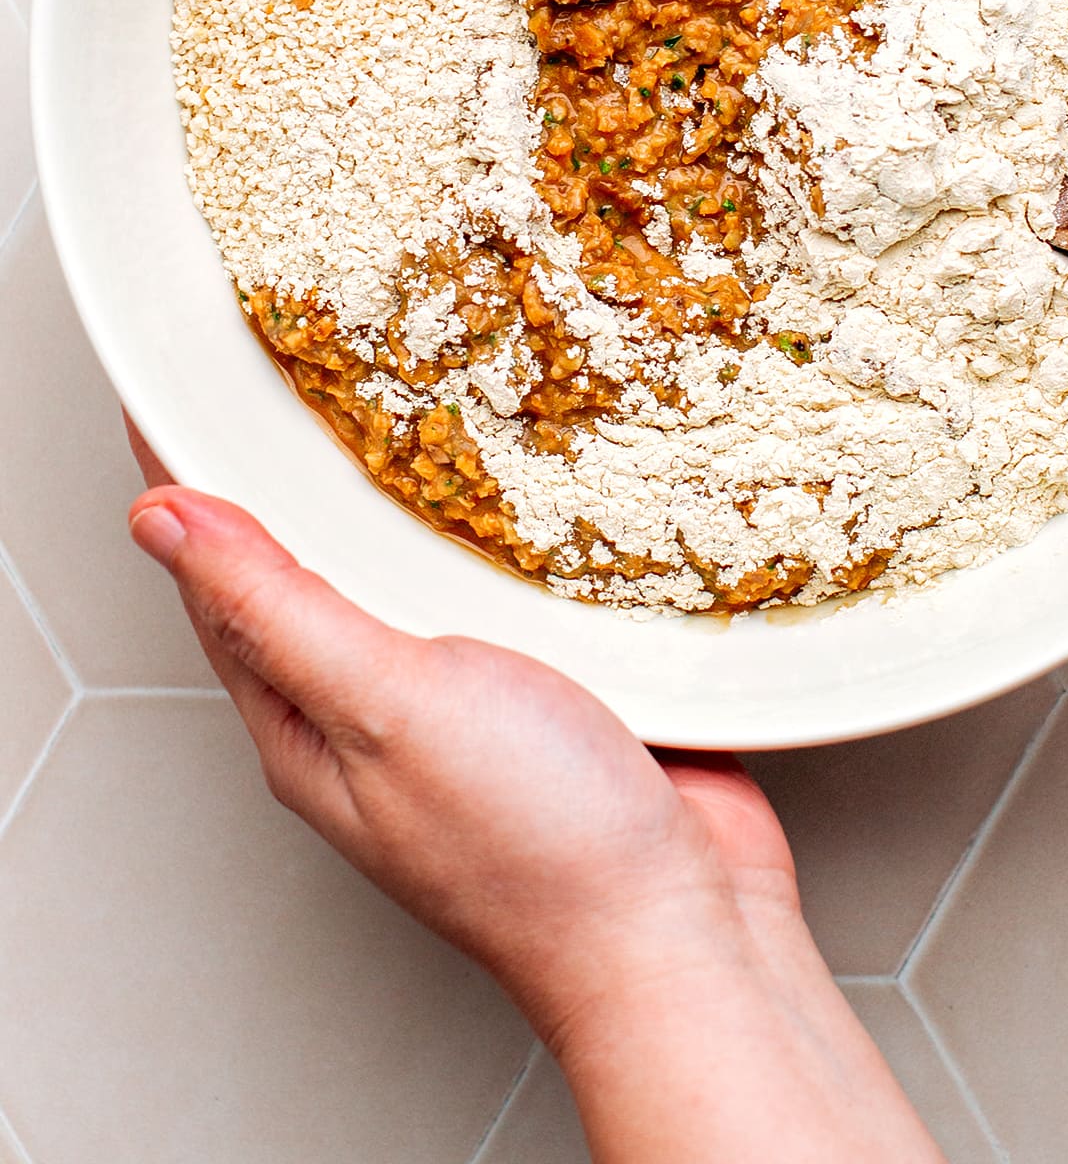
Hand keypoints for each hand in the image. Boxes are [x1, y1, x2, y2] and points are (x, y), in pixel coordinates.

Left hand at [124, 423, 940, 1162]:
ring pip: (415, 568)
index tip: (183, 384)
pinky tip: (517, 475)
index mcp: (305, 721)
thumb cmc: (536, 844)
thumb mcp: (385, 706)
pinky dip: (499, 524)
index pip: (216, 581)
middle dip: (298, 471)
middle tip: (296, 362)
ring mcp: (466, 699)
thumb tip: (160, 521)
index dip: (193, 478)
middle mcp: (374, 710)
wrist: (683, 928)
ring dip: (408, 485)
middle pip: (312, 565)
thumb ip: (275, 608)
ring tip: (400, 389)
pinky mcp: (551, 684)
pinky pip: (504, 585)